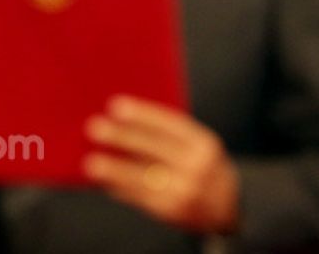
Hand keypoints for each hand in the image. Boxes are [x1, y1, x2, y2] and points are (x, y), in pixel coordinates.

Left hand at [82, 95, 239, 233]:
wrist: (227, 210)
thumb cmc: (203, 168)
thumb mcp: (197, 146)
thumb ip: (168, 133)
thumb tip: (122, 118)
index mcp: (203, 142)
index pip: (170, 123)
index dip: (142, 114)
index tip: (115, 106)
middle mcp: (198, 166)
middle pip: (154, 148)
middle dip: (122, 137)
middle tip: (95, 128)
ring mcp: (186, 191)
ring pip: (144, 177)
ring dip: (115, 170)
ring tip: (91, 162)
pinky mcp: (172, 211)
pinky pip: (141, 198)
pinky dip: (121, 189)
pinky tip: (105, 182)